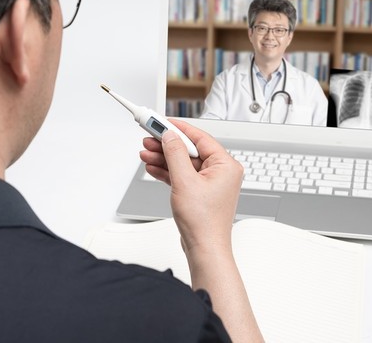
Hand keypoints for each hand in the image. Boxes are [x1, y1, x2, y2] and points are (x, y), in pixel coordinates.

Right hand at [139, 119, 243, 254]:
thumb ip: (175, 154)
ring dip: (164, 158)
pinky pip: (183, 175)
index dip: (178, 128)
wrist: (204, 249)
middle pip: (190, 149)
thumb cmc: (203, 222)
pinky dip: (168, 171)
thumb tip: (169, 136)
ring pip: (184, 162)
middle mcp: (221, 172)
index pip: (199, 137)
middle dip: (167, 144)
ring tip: (145, 152)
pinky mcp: (200, 192)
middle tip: (149, 137)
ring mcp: (210, 183)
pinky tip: (153, 166)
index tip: (161, 121)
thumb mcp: (184, 181)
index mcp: (225, 165)